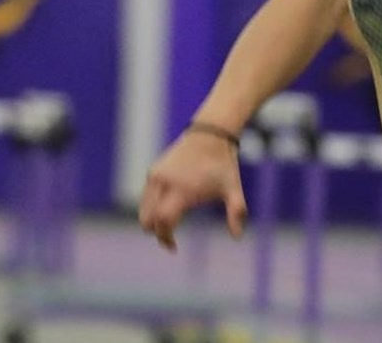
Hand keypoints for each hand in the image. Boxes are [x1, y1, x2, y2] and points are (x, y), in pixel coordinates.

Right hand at [138, 129, 248, 251]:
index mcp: (183, 190)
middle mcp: (165, 183)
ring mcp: (156, 176)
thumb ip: (236, 213)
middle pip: (148, 219)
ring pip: (144, 209)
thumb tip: (237, 237)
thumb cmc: (223, 165)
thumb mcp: (233, 189)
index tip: (174, 247)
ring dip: (152, 221)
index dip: (165, 238)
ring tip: (168, 226)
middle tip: (170, 240)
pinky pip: (146, 197)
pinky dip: (151, 208)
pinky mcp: (153, 171)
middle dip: (157, 233)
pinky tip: (167, 209)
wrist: (211, 135)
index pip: (163, 221)